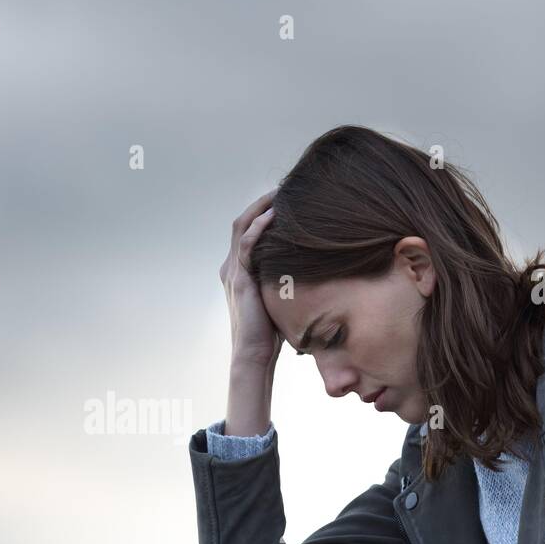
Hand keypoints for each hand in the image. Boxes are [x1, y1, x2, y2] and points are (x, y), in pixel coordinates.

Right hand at [219, 187, 281, 368]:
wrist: (253, 355)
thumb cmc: (269, 333)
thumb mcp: (277, 298)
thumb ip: (284, 280)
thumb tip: (313, 271)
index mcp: (237, 271)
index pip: (245, 230)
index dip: (261, 212)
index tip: (283, 200)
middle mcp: (231, 267)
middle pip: (241, 221)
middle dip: (261, 202)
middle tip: (283, 189)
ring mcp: (233, 272)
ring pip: (241, 226)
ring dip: (260, 207)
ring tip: (280, 194)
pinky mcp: (240, 279)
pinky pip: (245, 245)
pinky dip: (258, 227)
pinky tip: (273, 217)